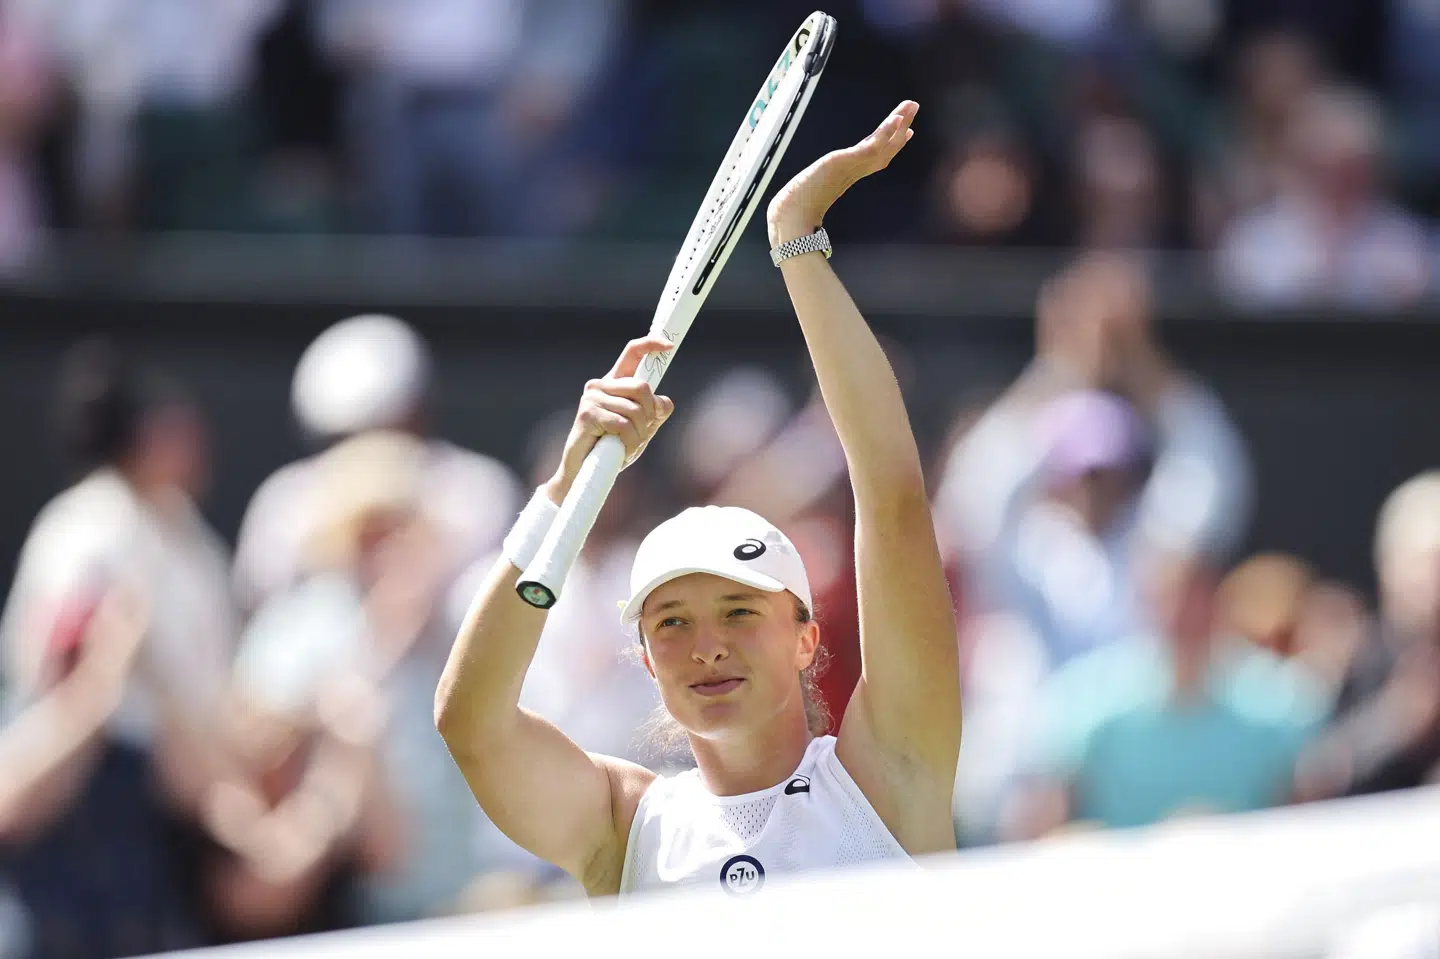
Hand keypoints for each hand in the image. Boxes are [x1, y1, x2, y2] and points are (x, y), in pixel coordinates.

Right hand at [545, 336, 674, 503]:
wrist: (585, 472)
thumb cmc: (612, 449)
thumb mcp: (640, 429)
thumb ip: (654, 413)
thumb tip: (663, 402)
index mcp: (614, 383)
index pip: (632, 353)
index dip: (651, 344)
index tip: (669, 345)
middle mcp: (601, 385)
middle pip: (642, 387)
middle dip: (649, 415)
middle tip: (641, 433)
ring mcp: (592, 397)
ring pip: (635, 410)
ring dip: (638, 435)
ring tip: (627, 446)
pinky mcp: (588, 413)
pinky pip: (624, 425)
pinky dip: (629, 442)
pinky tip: (620, 450)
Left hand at [766, 100, 917, 247]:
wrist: (793, 213)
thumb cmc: (798, 205)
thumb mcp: (813, 186)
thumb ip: (818, 183)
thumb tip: (809, 187)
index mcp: (849, 174)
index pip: (877, 155)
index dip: (893, 143)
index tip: (908, 132)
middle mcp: (856, 170)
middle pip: (886, 147)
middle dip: (901, 128)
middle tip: (914, 107)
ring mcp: (854, 166)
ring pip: (884, 143)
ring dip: (899, 123)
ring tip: (911, 106)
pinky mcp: (847, 162)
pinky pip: (872, 145)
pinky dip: (885, 132)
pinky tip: (895, 120)